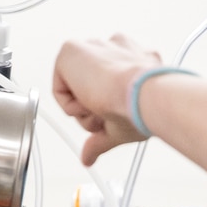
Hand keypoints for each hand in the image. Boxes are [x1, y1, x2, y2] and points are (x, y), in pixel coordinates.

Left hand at [53, 34, 161, 164]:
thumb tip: (88, 158)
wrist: (146, 95)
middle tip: (110, 114)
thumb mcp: (120, 125)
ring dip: (85, 110)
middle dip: (94, 111)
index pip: (105, 86)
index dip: (104, 109)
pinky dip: (72, 107)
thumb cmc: (144, 108)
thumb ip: (100, 140)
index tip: (115, 116)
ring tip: (104, 107)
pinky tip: (92, 101)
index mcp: (132, 58)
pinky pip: (60, 91)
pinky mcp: (70, 50)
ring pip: (74, 92)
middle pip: (88, 90)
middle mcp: (112, 48)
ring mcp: (92, 47)